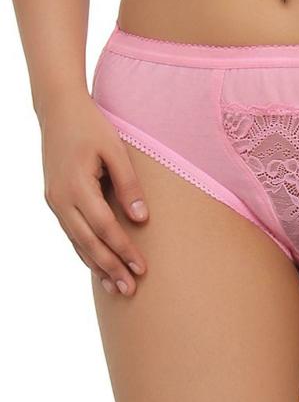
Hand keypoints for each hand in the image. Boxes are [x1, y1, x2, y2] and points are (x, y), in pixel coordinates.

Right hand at [41, 91, 148, 296]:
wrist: (58, 110)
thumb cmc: (91, 126)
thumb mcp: (115, 150)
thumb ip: (128, 184)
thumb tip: (141, 219)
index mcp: (77, 186)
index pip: (104, 227)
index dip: (123, 250)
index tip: (141, 268)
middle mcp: (61, 199)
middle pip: (89, 242)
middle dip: (110, 268)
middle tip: (130, 290)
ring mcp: (54, 201)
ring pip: (76, 242)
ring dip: (97, 265)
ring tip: (115, 287)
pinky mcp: (54, 200)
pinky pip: (71, 232)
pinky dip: (84, 251)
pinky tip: (97, 265)